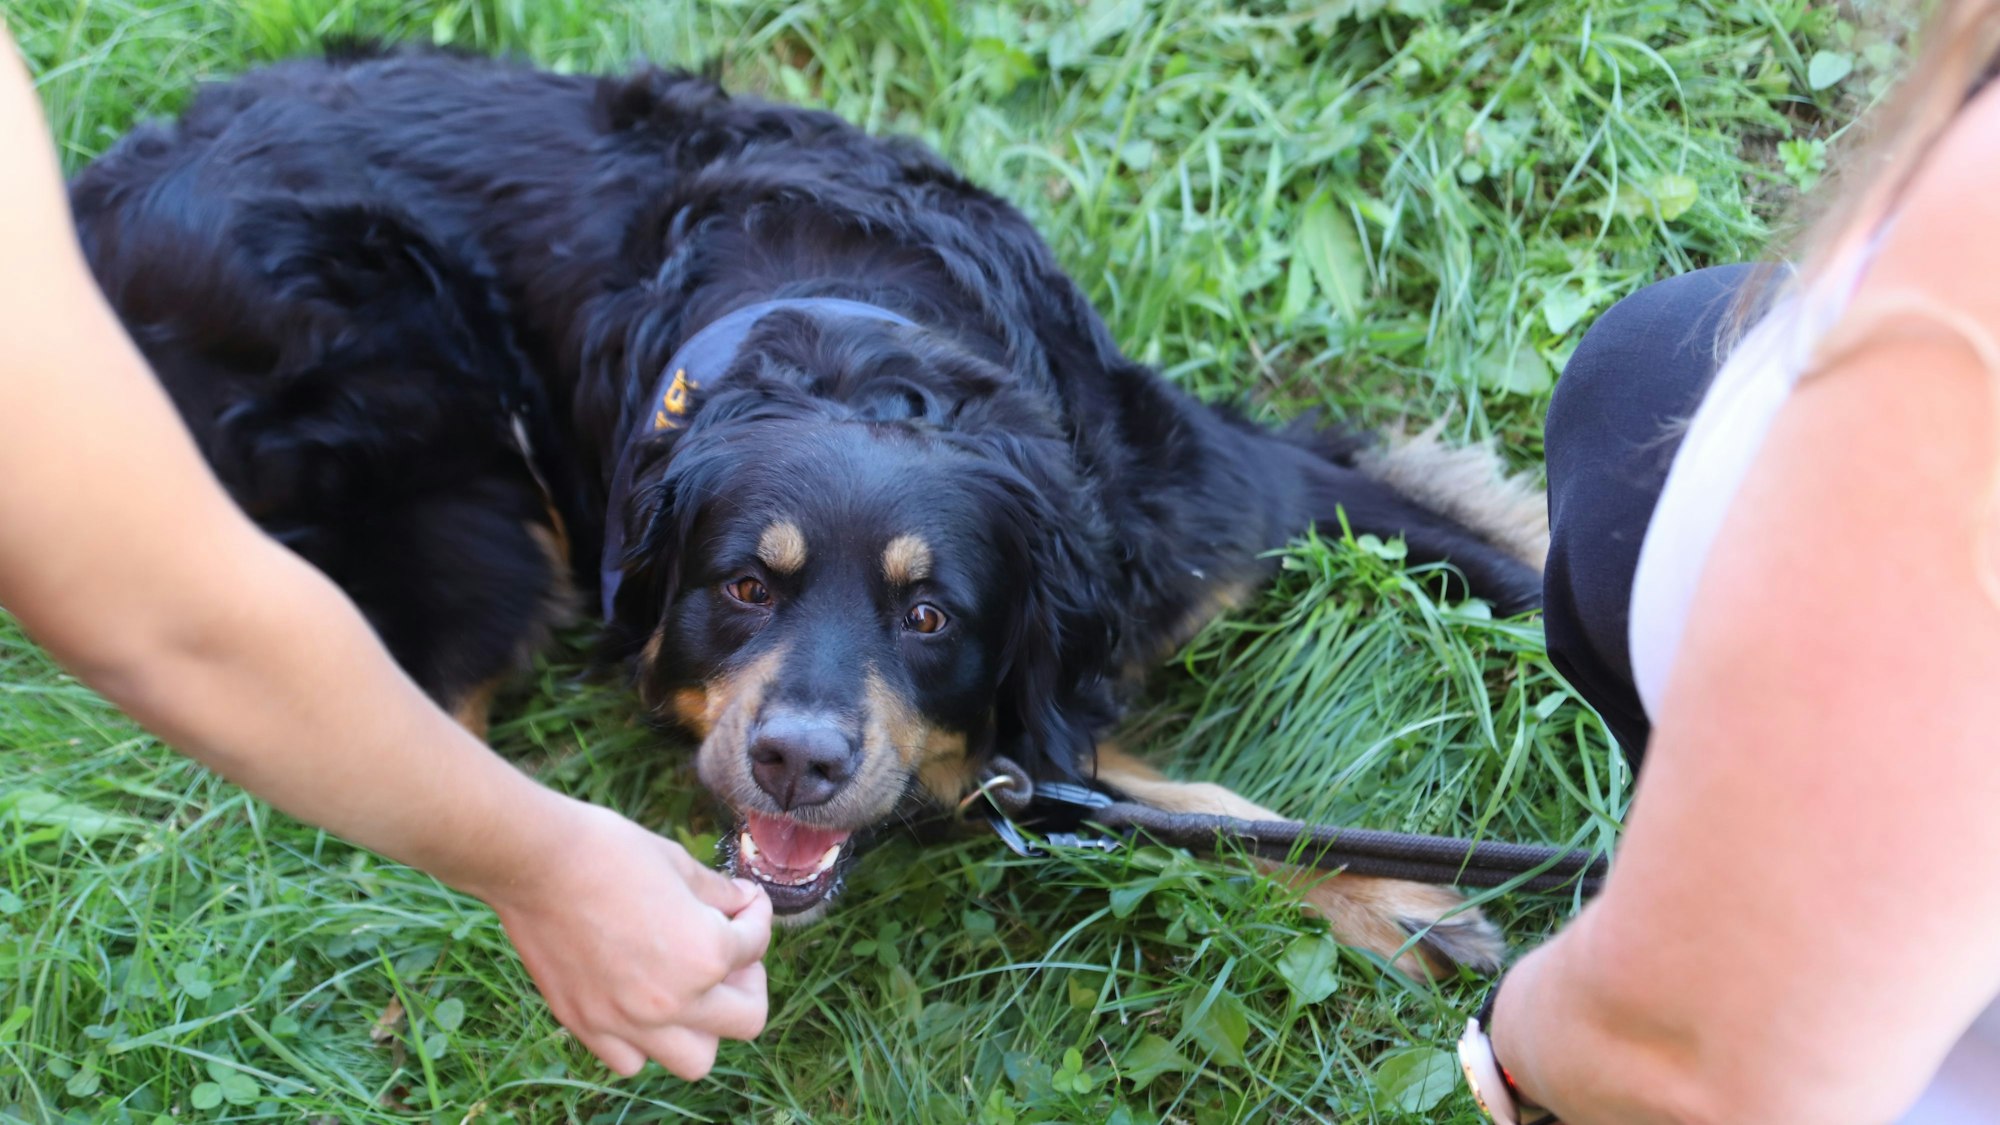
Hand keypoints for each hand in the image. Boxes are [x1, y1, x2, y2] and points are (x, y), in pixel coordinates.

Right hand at [481, 798, 771, 1078]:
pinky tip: (640, 1003)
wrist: (534, 863)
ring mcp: (627, 1022)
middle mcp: (674, 1001)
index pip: (756, 945)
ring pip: (696, 1059)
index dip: (756, 915)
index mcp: (706, 954)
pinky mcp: (587, 1026)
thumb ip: (718, 894)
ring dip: (704, 1026)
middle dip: (749, 980)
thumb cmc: (608, 851)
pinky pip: (632, 1060)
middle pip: (747, 1019)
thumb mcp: (678, 862)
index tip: (745, 902)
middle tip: (731, 952)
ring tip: (690, 988)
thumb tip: (742, 903)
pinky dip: (645, 1041)